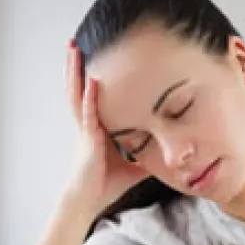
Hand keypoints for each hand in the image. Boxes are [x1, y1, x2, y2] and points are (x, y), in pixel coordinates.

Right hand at [64, 39, 148, 214]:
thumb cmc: (107, 185)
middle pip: (81, 89)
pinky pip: (88, 115)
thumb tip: (171, 153)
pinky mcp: (87, 141)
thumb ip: (149, 155)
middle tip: (76, 43)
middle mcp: (88, 125)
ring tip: (74, 50)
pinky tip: (93, 82)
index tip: (95, 57)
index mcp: (97, 128)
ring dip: (77, 72)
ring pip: (78, 95)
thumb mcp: (136, 166)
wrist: (89, 201)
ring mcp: (85, 131)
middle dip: (78, 67)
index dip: (93, 77)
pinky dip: (91, 98)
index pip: (95, 97)